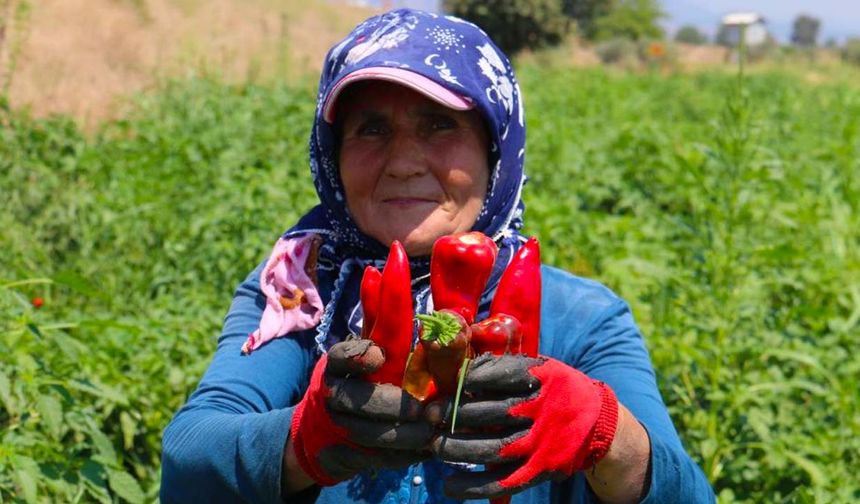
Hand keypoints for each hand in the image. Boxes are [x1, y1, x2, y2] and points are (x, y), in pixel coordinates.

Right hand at [289, 339, 433, 486]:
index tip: (379, 356)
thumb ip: (392, 356)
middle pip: (354, 399)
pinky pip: (373, 458)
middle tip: (420, 410)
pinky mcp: (343, 454)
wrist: (326, 430)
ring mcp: (334, 426)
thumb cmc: (362, 387)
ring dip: (401, 435)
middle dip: (390, 405)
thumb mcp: (369, 367)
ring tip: (428, 432)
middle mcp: (331, 394)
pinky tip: (423, 451)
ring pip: (365, 433)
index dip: (357, 356)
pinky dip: (401, 456)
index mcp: (337, 367)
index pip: (341, 357)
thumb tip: (432, 344)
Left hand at [426, 353, 618, 498]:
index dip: (467, 380)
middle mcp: (539, 410)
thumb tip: (462, 368)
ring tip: (433, 447)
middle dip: (453, 415)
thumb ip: (506, 367)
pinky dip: (474, 487)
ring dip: (456, 450)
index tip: (444, 384)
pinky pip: (504, 481)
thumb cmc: (557, 389)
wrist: (599, 423)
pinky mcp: (541, 469)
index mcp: (539, 379)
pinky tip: (449, 487)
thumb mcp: (541, 368)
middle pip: (489, 413)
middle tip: (429, 416)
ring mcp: (540, 442)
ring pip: (491, 449)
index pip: (497, 376)